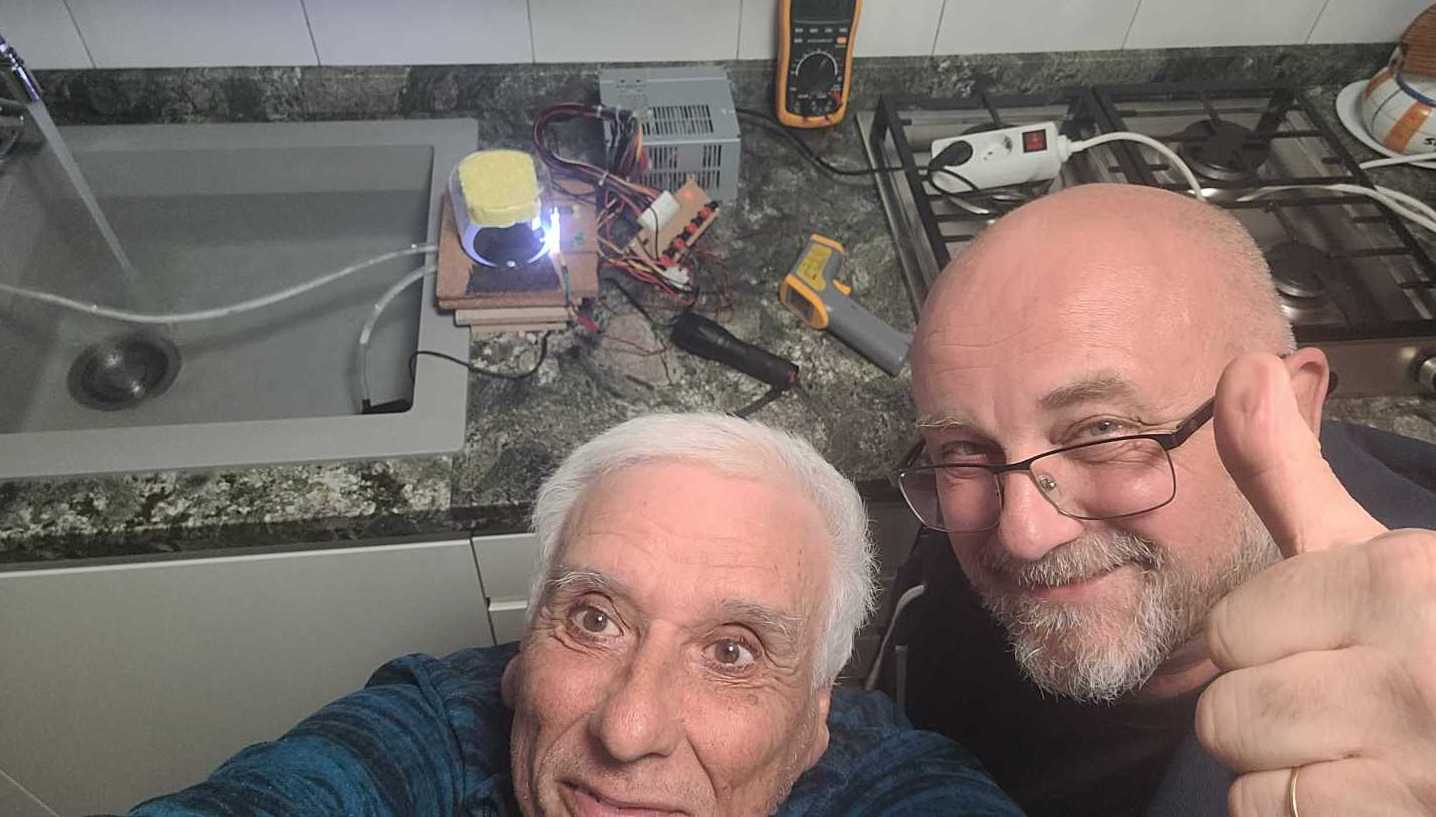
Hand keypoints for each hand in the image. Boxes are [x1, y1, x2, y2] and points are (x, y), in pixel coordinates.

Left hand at [1195, 353, 1435, 816]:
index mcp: (1401, 582)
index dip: (1268, 643)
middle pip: (1226, 707)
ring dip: (1287, 768)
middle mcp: (1414, 669)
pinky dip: (1307, 815)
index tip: (1333, 644)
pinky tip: (1366, 794)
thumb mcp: (1380, 551)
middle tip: (1346, 703)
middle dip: (1269, 709)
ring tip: (1357, 747)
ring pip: (1246, 772)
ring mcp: (1417, 764)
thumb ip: (1290, 473)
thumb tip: (1238, 368)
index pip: (1230, 628)